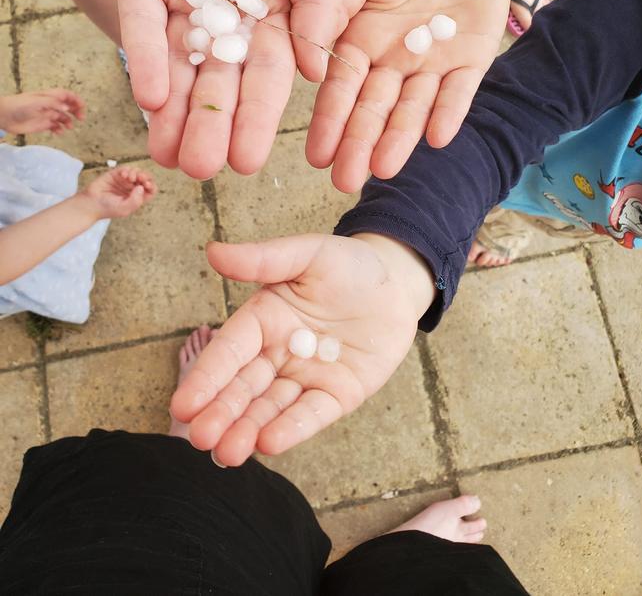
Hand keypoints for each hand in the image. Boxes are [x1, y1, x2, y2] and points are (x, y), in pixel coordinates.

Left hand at [0, 89, 84, 134]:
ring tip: (68, 127)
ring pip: (62, 117)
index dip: (75, 99)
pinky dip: (59, 129)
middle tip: (81, 118)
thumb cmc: (19, 106)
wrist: (4, 116)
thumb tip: (67, 108)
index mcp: (48, 96)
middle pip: (67, 106)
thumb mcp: (37, 101)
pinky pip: (55, 127)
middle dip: (76, 111)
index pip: (65, 95)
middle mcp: (49, 105)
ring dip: (68, 121)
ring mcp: (46, 115)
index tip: (82, 106)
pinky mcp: (42, 124)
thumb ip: (52, 103)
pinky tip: (58, 132)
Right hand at [81, 166, 156, 218]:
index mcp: (137, 198)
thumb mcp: (125, 208)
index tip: (146, 185)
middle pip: (145, 179)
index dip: (152, 186)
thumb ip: (136, 200)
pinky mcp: (115, 175)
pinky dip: (127, 170)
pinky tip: (123, 175)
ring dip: (136, 172)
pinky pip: (125, 169)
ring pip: (137, 172)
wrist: (91, 203)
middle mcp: (132, 188)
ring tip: (129, 178)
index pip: (150, 190)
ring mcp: (124, 181)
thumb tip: (141, 187)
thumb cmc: (108, 208)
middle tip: (140, 178)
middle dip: (145, 176)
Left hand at [112, 0, 347, 178]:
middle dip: (214, 123)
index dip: (259, 115)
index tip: (252, 159)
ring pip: (180, 61)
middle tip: (208, 170)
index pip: (269, 71)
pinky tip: (151, 95)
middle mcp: (231, 6)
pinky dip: (147, 56)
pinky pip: (144, 21)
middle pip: (221, 76)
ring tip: (172, 157)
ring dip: (175, 109)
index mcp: (278, 3)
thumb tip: (317, 67)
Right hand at [170, 232, 433, 464]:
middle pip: (244, 387)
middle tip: (200, 439)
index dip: (207, 377)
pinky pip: (311, 414)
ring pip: (271, 408)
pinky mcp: (336, 395)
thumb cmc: (348, 265)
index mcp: (263, 320)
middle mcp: (277, 353)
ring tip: (227, 454)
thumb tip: (214, 251)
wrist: (397, 285)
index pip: (229, 351)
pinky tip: (269, 444)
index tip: (182, 405)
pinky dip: (291, 428)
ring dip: (248, 430)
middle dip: (221, 413)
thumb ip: (264, 258)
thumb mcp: (308, 254)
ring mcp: (306, 378)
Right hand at [306, 0, 509, 192]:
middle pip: (373, 108)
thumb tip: (312, 40)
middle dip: (358, 143)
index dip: (330, 119)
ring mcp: (431, 62)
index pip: (342, 86)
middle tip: (344, 181)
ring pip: (412, 108)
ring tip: (383, 171)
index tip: (316, 154)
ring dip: (398, 140)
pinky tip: (436, 139)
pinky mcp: (470, 60)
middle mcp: (392, 58)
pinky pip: (459, 92)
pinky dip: (448, 113)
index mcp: (360, 36)